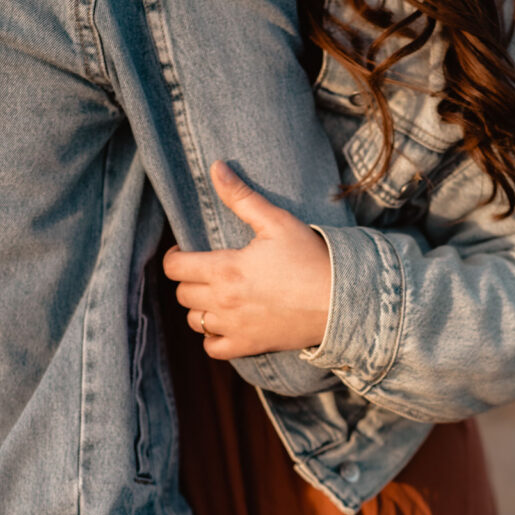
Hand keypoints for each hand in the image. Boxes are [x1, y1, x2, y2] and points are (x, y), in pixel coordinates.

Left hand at [163, 161, 331, 358]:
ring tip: (217, 295)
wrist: (340, 301)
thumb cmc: (311, 258)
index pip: (174, 267)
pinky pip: (212, 348)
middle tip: (207, 271)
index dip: (175, 257)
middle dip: (190, 280)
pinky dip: (212, 337)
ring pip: (194, 321)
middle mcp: (223, 302)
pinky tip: (225, 323)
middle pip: (182, 294)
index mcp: (225, 269)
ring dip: (199, 307)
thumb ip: (242, 196)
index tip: (186, 252)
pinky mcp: (248, 345)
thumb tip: (216, 167)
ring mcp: (234, 327)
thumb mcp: (277, 221)